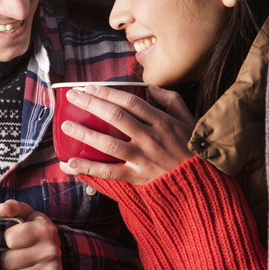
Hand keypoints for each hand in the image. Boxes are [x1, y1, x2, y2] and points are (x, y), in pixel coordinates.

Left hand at [0, 200, 61, 269]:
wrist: (56, 248)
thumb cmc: (35, 230)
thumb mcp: (27, 214)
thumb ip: (13, 207)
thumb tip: (1, 208)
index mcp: (44, 230)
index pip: (10, 239)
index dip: (9, 238)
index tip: (16, 238)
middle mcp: (51, 250)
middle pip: (8, 261)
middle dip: (7, 257)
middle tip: (15, 253)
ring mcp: (52, 269)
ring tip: (20, 264)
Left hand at [58, 84, 194, 183]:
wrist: (202, 182)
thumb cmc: (192, 149)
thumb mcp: (189, 120)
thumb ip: (171, 100)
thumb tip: (150, 88)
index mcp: (162, 121)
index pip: (130, 102)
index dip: (108, 93)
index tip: (90, 87)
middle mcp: (151, 138)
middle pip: (116, 117)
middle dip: (91, 104)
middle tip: (72, 96)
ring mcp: (144, 158)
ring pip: (110, 143)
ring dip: (85, 133)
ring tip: (66, 125)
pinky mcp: (138, 177)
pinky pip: (110, 172)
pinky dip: (89, 168)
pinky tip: (71, 163)